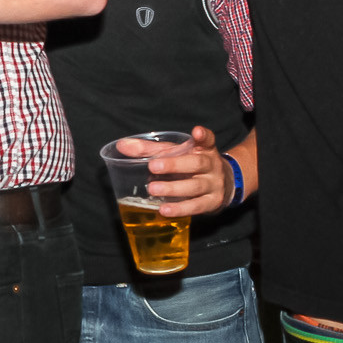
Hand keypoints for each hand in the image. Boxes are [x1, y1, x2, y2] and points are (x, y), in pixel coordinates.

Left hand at [115, 127, 231, 217]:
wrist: (221, 185)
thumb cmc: (190, 165)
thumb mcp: (174, 154)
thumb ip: (149, 150)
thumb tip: (122, 145)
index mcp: (204, 150)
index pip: (207, 140)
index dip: (203, 136)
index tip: (197, 132)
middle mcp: (211, 166)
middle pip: (196, 163)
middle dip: (175, 165)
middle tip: (153, 166)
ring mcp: (213, 185)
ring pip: (195, 186)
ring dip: (173, 188)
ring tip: (153, 189)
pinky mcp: (212, 203)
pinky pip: (196, 206)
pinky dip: (180, 208)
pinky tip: (165, 209)